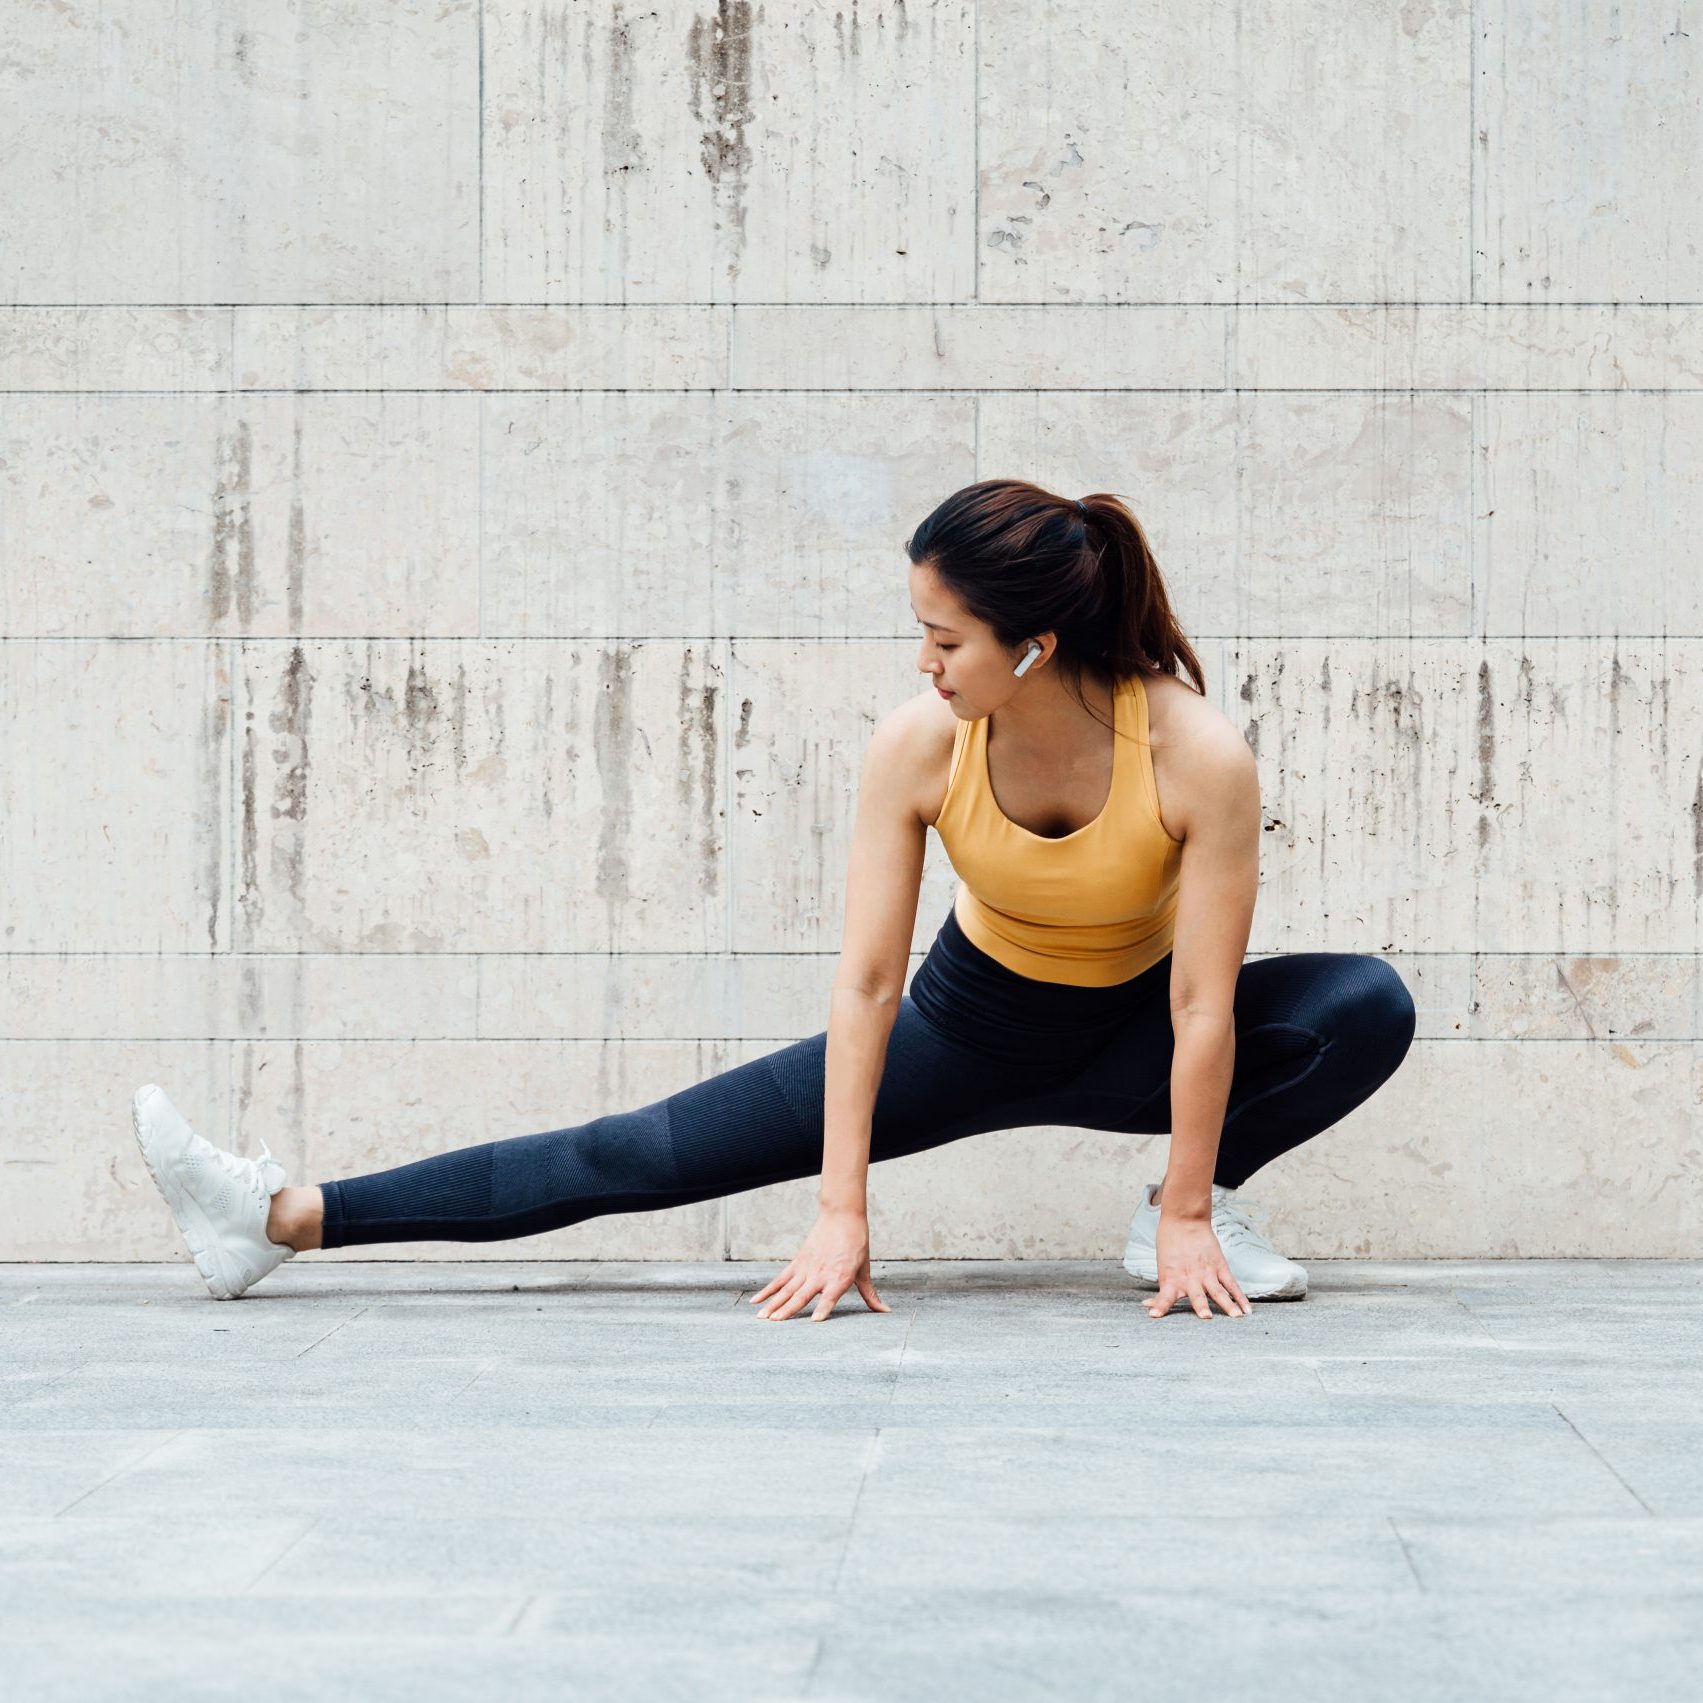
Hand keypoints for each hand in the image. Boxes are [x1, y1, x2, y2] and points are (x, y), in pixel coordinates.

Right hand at [748, 1206, 891, 1321]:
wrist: (842, 1216)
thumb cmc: (856, 1243)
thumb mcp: (864, 1270)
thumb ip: (870, 1294)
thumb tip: (885, 1312)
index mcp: (840, 1278)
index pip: (830, 1297)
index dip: (822, 1308)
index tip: (814, 1321)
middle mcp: (821, 1275)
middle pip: (801, 1295)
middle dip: (787, 1310)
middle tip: (775, 1322)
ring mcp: (806, 1268)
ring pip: (786, 1289)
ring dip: (773, 1303)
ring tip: (761, 1317)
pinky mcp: (798, 1262)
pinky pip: (780, 1279)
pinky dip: (768, 1290)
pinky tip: (756, 1300)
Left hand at [1145, 1213, 1252, 1318]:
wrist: (1184, 1220)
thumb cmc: (1169, 1244)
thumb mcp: (1162, 1266)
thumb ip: (1163, 1288)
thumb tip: (1149, 1305)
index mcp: (1172, 1279)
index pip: (1164, 1296)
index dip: (1160, 1306)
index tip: (1155, 1315)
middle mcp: (1190, 1278)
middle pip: (1196, 1295)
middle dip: (1201, 1306)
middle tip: (1206, 1317)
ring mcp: (1207, 1273)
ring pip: (1218, 1292)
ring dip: (1227, 1305)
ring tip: (1235, 1316)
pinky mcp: (1219, 1266)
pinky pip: (1231, 1284)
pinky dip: (1240, 1297)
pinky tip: (1246, 1309)